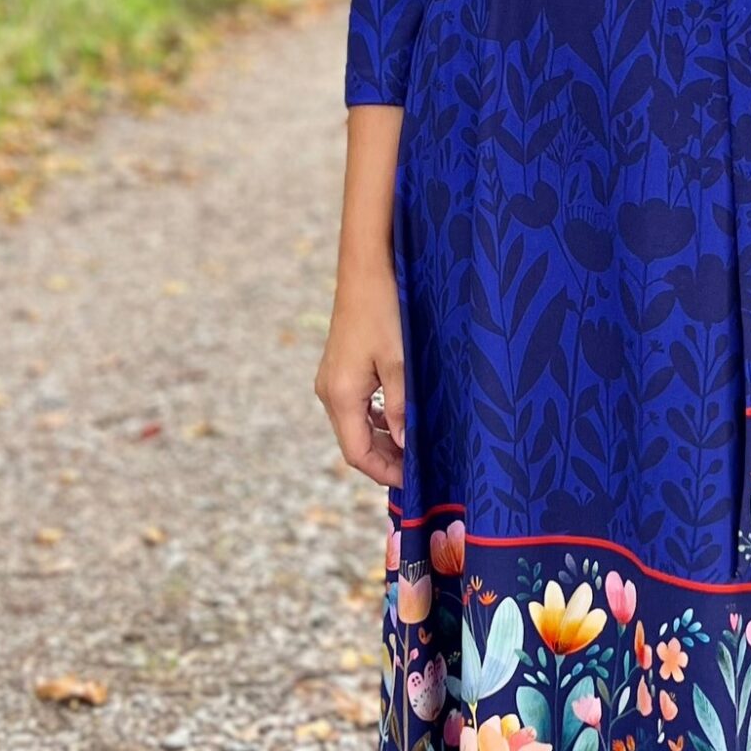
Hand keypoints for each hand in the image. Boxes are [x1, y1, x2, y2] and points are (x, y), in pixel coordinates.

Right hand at [315, 262, 406, 488]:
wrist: (366, 270)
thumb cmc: (385, 311)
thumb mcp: (400, 362)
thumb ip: (402, 406)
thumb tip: (407, 445)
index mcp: (340, 395)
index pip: (357, 453)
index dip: (384, 472)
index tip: (414, 480)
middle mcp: (329, 392)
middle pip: (355, 442)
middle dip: (386, 459)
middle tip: (421, 468)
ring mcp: (332, 380)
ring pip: (356, 425)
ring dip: (383, 439)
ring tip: (416, 446)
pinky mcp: (340, 370)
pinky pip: (357, 407)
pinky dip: (377, 419)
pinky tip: (403, 417)